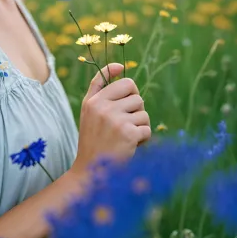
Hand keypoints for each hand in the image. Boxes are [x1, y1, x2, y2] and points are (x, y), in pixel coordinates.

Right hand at [71, 62, 150, 176]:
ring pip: (143, 112)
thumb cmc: (93, 141)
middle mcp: (103, 107)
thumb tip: (119, 65)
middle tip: (128, 121)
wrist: (91, 172)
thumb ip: (99, 88)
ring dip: (140, 125)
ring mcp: (116, 120)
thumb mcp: (89, 112)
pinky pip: (147, 129)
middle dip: (136, 107)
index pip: (118, 81)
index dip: (123, 82)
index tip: (123, 79)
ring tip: (127, 136)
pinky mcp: (128, 133)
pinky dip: (143, 139)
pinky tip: (131, 146)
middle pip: (135, 94)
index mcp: (93, 101)